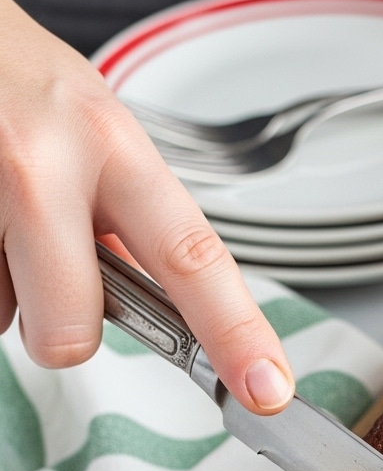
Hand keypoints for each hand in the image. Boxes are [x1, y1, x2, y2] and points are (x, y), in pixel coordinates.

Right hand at [0, 0, 293, 411]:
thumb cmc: (22, 83)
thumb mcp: (99, 133)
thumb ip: (134, 220)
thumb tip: (163, 310)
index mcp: (115, 147)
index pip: (194, 258)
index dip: (237, 334)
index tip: (268, 387)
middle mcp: (46, 163)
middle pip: (74, 325)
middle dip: (68, 337)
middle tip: (60, 294)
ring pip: (8, 313)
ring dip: (14, 290)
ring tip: (7, 223)